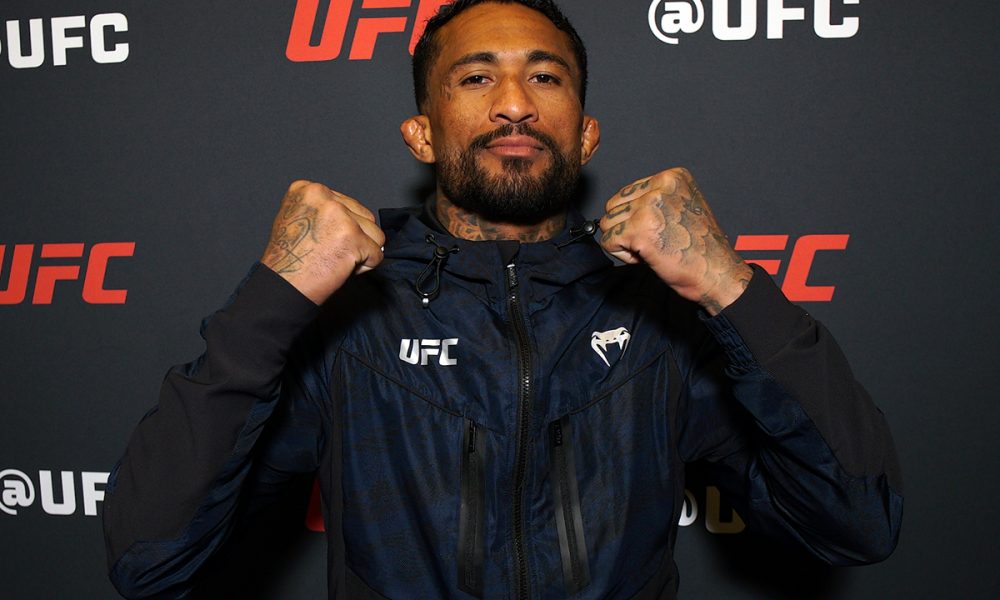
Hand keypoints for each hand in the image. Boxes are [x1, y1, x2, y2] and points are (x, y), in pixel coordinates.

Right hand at [261, 180, 384, 304]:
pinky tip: (340, 268)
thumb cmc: (290, 260)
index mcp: (308, 189)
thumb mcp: (298, 220)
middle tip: (327, 253)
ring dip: (361, 253)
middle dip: (354, 240)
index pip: (349, 205)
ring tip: (334, 259)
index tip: (322, 241)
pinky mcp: (352, 236)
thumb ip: (325, 212)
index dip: (342, 229)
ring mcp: (339, 215)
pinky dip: (364, 267)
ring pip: (375, 234)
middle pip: (365, 217)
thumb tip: (357, 218)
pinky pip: (377, 254)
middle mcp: (323, 196)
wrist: (282, 286)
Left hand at [598, 168, 752, 314]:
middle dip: (625, 228)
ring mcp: (649, 207)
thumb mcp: (682, 207)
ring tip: (649, 249)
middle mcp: (660, 186)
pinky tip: (644, 257)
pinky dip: (622, 255)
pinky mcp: (639, 230)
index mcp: (672, 177)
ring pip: (608, 223)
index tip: (657, 230)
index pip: (627, 192)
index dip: (635, 217)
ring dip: (623, 242)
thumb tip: (619, 207)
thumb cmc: (700, 247)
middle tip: (651, 242)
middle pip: (614, 205)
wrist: (715, 272)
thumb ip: (655, 199)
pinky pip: (608, 241)